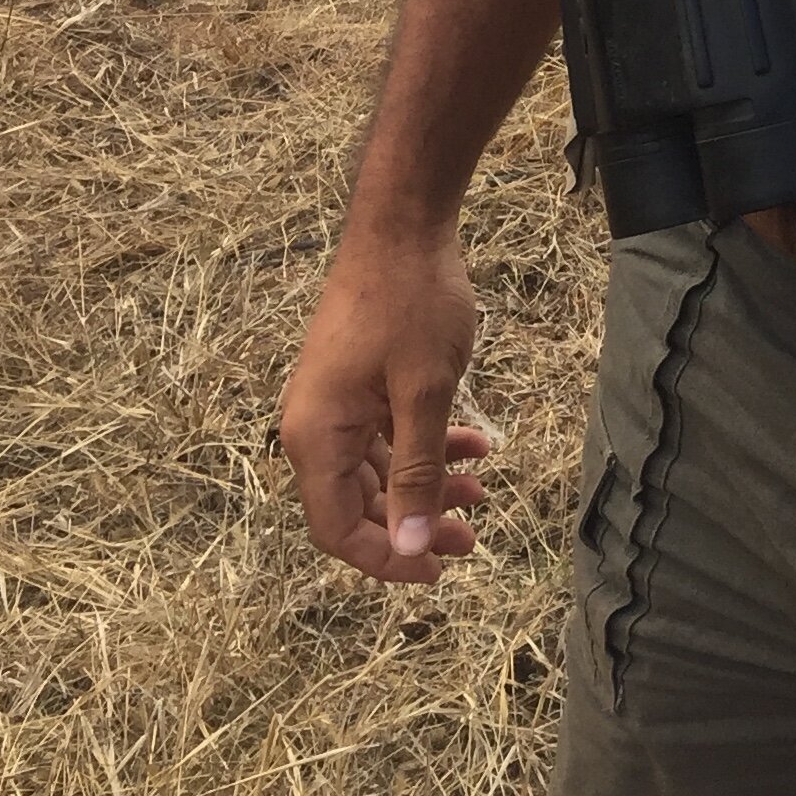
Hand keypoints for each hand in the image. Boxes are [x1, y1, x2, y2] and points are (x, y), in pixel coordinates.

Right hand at [279, 228, 489, 583]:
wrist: (402, 225)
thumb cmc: (412, 303)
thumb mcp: (425, 393)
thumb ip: (418, 471)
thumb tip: (412, 546)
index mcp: (316, 436)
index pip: (338, 528)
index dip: (386, 558)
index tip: (437, 570)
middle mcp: (314, 426)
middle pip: (358, 503)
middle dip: (415, 522)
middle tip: (472, 535)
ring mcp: (334, 402)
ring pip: (378, 468)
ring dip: (427, 482)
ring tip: (482, 489)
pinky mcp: (356, 381)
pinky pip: (385, 432)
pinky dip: (426, 444)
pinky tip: (475, 444)